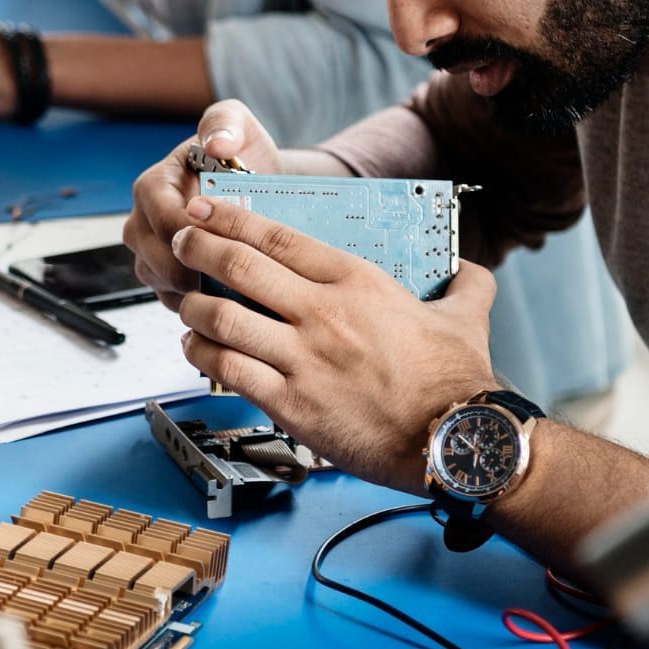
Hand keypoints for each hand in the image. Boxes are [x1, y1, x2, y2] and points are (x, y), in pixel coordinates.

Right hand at [123, 100, 283, 311]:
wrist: (259, 187)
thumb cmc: (244, 155)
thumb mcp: (239, 126)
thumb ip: (226, 123)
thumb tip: (217, 143)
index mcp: (153, 186)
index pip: (160, 216)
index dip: (190, 231)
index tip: (225, 239)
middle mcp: (142, 222)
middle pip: (153, 257)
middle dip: (191, 268)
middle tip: (232, 274)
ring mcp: (150, 254)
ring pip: (160, 284)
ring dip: (195, 292)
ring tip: (234, 289)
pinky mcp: (164, 280)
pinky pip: (173, 301)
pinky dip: (198, 305)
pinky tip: (228, 300)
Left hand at [170, 195, 498, 493]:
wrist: (456, 442)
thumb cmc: (458, 381)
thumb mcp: (467, 314)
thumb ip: (465, 282)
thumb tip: (467, 267)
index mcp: (358, 282)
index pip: (278, 237)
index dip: (232, 216)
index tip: (206, 207)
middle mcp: (323, 314)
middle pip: (240, 266)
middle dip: (198, 246)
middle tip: (181, 239)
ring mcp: (303, 360)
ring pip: (223, 318)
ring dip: (193, 306)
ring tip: (185, 302)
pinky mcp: (291, 404)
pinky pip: (229, 370)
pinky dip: (202, 356)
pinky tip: (196, 350)